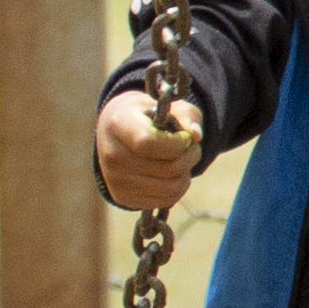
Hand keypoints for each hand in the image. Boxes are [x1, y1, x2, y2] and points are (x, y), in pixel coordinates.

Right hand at [95, 86, 204, 214]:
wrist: (115, 132)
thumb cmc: (147, 116)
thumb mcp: (167, 106)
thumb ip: (186, 116)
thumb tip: (196, 136)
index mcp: (119, 125)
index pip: (149, 143)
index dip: (176, 144)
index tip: (185, 138)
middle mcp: (112, 155)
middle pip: (166, 168)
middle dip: (189, 157)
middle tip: (191, 147)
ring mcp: (115, 180)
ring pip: (170, 188)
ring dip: (186, 174)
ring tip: (183, 160)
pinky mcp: (122, 197)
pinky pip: (165, 200)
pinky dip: (178, 188)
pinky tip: (173, 174)